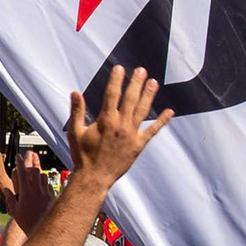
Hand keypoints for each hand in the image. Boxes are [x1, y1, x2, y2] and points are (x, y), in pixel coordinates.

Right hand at [9, 154, 58, 236]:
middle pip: (34, 170)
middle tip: (28, 161)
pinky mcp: (52, 196)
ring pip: (43, 175)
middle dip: (30, 164)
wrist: (43, 230)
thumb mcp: (14, 211)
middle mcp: (37, 189)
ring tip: (35, 174)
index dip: (19, 162)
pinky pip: (49, 184)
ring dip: (38, 173)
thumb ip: (10, 198)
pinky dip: (44, 182)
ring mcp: (46, 192)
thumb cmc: (27, 222)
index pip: (22, 172)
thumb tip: (7, 189)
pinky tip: (42, 186)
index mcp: (25, 191)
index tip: (18, 156)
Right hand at [63, 66, 174, 186]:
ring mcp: (131, 135)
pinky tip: (170, 112)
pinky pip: (152, 131)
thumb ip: (77, 111)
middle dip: (136, 83)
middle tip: (141, 70)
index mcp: (105, 120)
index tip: (120, 68)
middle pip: (130, 99)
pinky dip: (161, 121)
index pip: (112, 94)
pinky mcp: (138, 145)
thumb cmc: (83, 156)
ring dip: (149, 95)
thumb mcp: (75, 132)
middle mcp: (120, 125)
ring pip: (142, 110)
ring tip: (154, 82)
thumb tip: (75, 93)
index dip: (116, 80)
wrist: (94, 178)